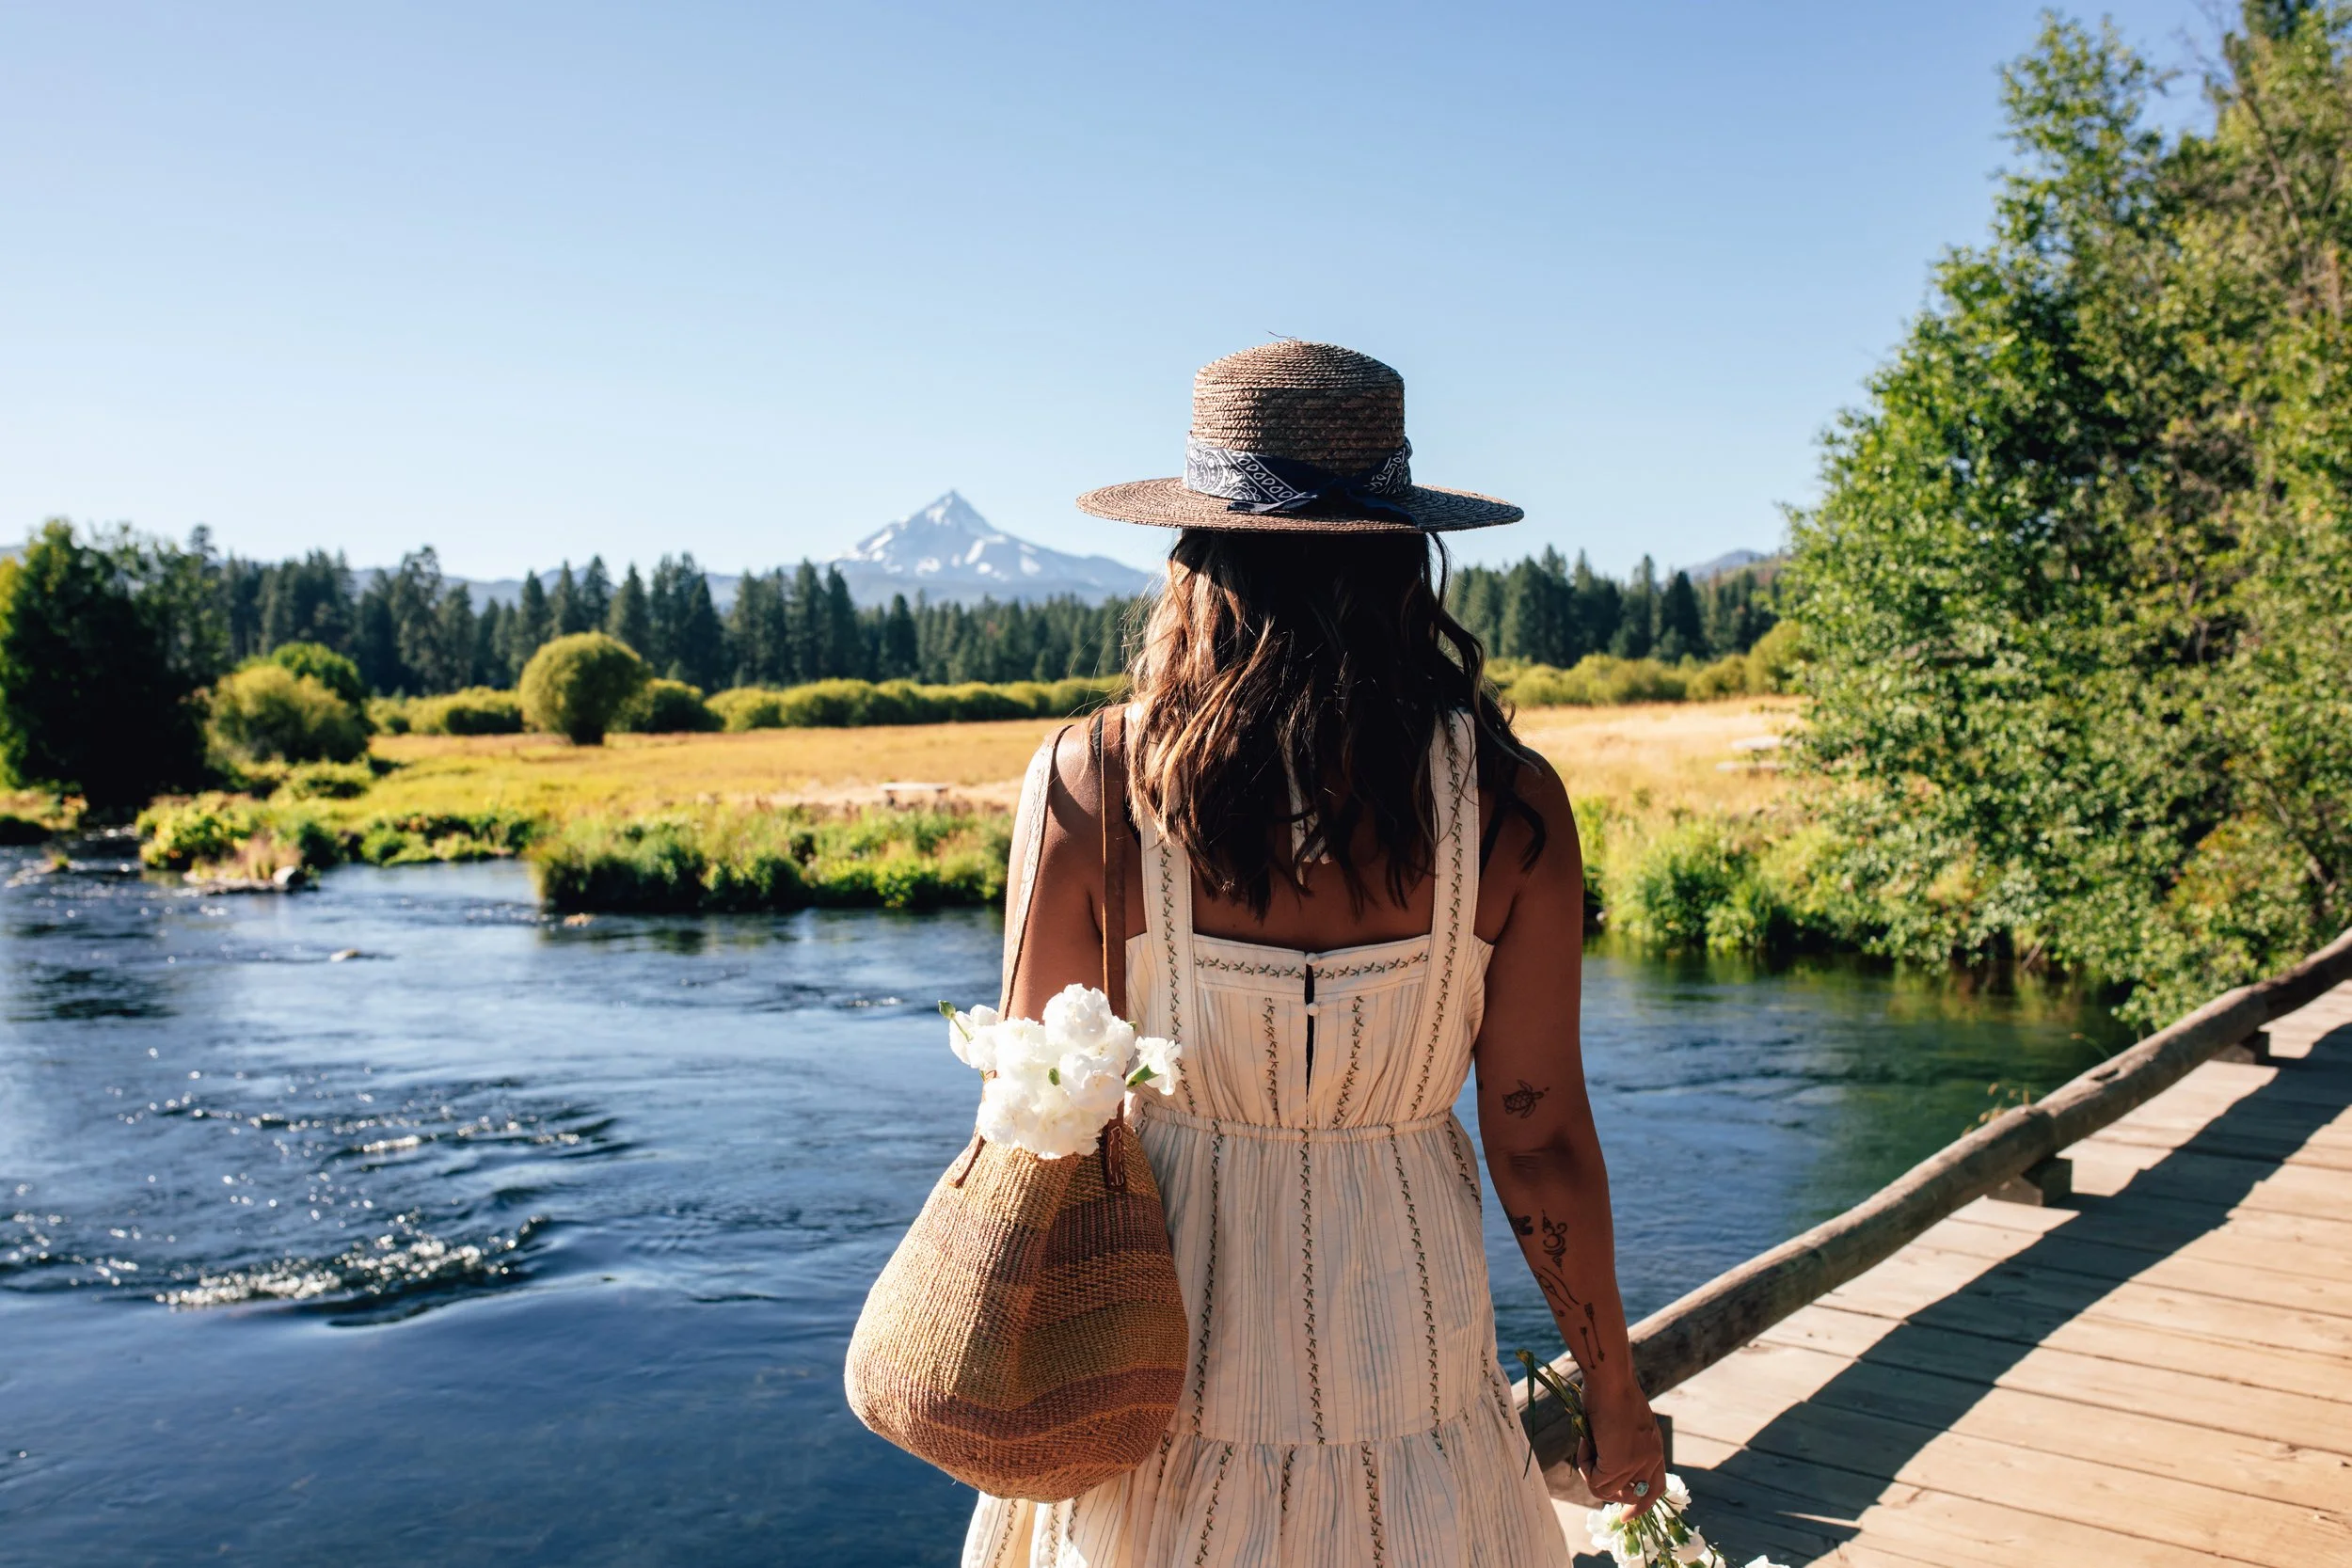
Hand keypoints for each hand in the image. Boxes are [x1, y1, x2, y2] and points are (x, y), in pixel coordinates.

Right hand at [1579, 1375, 1666, 1517]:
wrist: (1610, 1380)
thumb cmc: (1611, 1391)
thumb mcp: (1624, 1423)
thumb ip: (1622, 1445)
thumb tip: (1604, 1466)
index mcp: (1655, 1448)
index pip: (1655, 1489)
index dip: (1640, 1505)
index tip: (1625, 1516)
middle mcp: (1651, 1459)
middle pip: (1633, 1497)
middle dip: (1610, 1492)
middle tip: (1591, 1472)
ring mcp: (1636, 1463)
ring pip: (1606, 1490)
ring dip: (1590, 1470)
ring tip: (1587, 1443)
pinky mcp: (1618, 1464)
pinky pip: (1595, 1480)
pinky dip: (1585, 1463)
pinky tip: (1585, 1440)